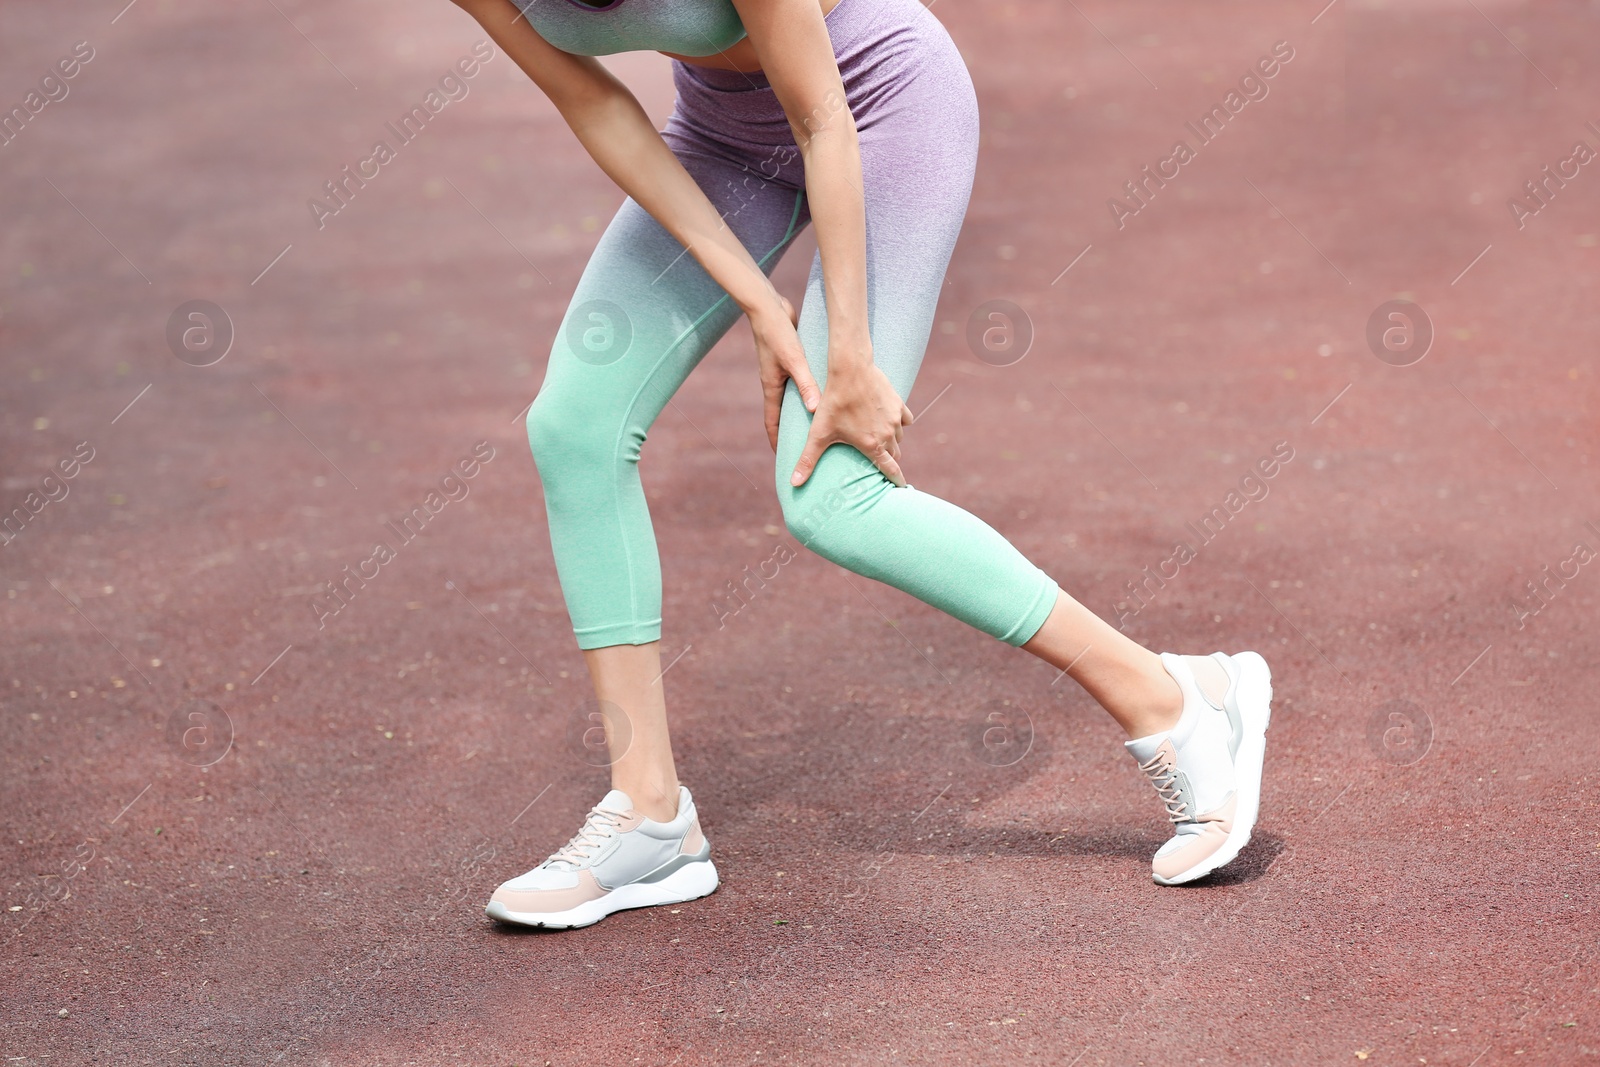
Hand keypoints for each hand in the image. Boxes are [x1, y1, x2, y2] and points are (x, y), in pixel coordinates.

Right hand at [751, 294, 820, 450]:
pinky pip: (800, 383)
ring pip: (793, 400)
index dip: (777, 441)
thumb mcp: (793, 359)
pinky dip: (809, 392)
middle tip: (805, 448)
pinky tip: (824, 395)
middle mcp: (775, 383)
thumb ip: (805, 383)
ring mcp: (782, 373)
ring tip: (818, 426)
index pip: (772, 423)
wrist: (768, 307)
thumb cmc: (777, 333)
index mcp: (771, 387)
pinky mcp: (790, 361)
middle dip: (792, 432)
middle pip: (783, 415)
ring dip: (802, 412)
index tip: (784, 458)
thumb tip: (815, 409)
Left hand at [791, 355, 912, 487]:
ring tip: (881, 440)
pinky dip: (900, 422)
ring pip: (899, 437)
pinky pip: (906, 419)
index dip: (896, 480)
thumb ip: (808, 459)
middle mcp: (888, 434)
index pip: (890, 469)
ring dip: (892, 441)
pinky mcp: (898, 404)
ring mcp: (895, 419)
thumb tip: (794, 483)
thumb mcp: (819, 433)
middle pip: (895, 454)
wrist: (850, 371)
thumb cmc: (833, 402)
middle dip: (890, 460)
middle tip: (883, 462)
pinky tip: (890, 421)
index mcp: (872, 445)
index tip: (901, 488)